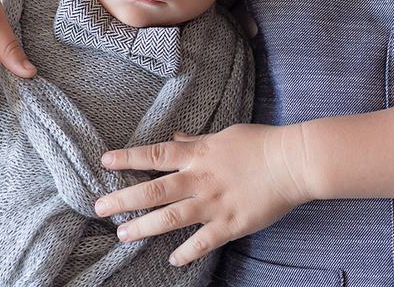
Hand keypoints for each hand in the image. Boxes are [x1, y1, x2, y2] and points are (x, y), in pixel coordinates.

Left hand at [93, 124, 313, 265]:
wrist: (294, 161)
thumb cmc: (262, 143)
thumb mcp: (225, 134)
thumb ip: (198, 140)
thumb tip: (177, 136)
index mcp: (198, 154)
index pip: (156, 154)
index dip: (128, 158)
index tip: (105, 161)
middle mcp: (200, 179)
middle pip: (154, 190)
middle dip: (124, 199)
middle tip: (99, 208)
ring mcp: (214, 203)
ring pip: (171, 217)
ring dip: (144, 227)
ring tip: (122, 235)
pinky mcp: (231, 224)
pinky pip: (203, 242)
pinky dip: (186, 252)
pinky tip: (173, 259)